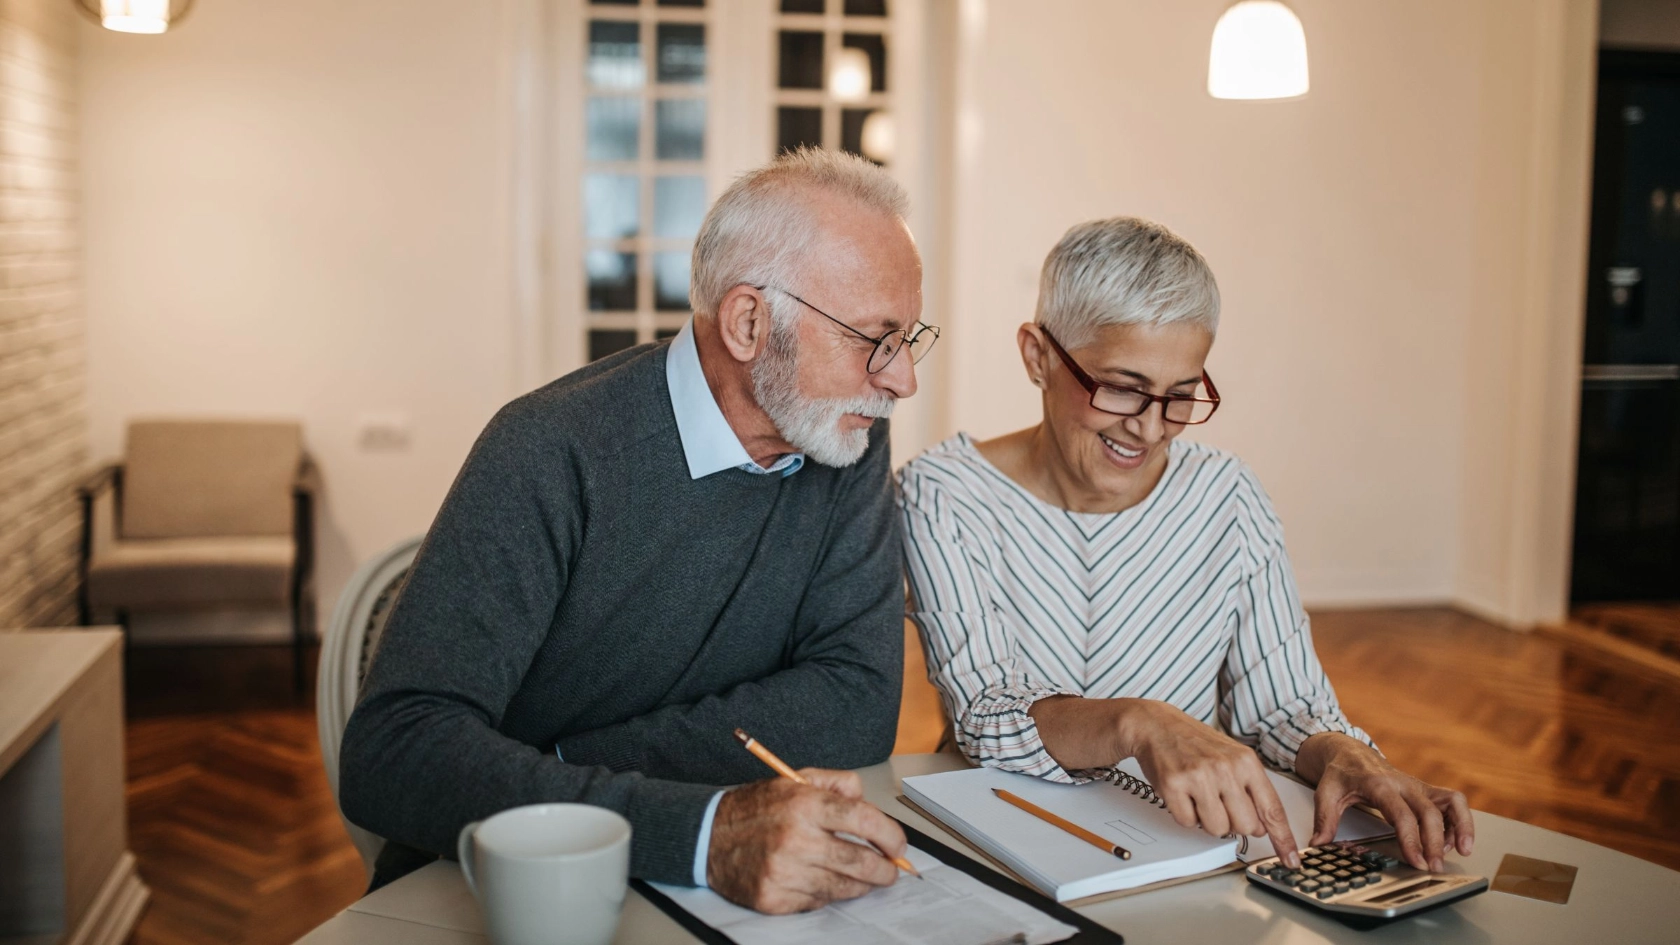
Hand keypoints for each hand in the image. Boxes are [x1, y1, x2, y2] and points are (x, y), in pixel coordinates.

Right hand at [705, 768, 906, 913]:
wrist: (708, 837)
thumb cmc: (756, 809)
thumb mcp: (795, 780)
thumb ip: (836, 783)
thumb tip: (868, 801)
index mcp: (804, 804)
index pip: (864, 820)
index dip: (890, 835)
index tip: (898, 845)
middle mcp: (795, 839)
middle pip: (860, 861)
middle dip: (884, 870)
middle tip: (891, 870)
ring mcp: (784, 872)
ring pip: (842, 887)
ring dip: (860, 885)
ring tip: (865, 878)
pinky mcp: (774, 898)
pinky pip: (817, 902)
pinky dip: (827, 894)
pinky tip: (825, 881)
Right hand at [1113, 700, 1302, 868]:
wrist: (1157, 725)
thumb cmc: (1196, 743)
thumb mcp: (1233, 757)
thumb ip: (1251, 790)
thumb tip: (1262, 827)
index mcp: (1246, 762)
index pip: (1272, 809)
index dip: (1282, 839)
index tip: (1290, 859)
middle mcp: (1225, 768)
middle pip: (1245, 826)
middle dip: (1234, 824)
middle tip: (1220, 805)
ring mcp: (1199, 776)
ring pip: (1217, 829)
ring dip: (1208, 821)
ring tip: (1199, 797)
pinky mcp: (1173, 785)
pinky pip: (1188, 823)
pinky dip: (1186, 815)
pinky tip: (1183, 794)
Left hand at [1297, 733, 1473, 871]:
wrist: (1350, 752)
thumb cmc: (1340, 773)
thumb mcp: (1325, 792)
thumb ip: (1324, 819)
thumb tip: (1318, 844)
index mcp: (1379, 784)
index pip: (1401, 813)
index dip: (1411, 838)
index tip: (1416, 861)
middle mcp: (1403, 783)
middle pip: (1429, 812)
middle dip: (1436, 842)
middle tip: (1434, 867)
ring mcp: (1417, 786)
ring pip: (1451, 801)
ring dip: (1462, 826)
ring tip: (1462, 851)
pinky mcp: (1426, 790)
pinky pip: (1452, 802)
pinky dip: (1460, 821)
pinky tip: (1454, 841)